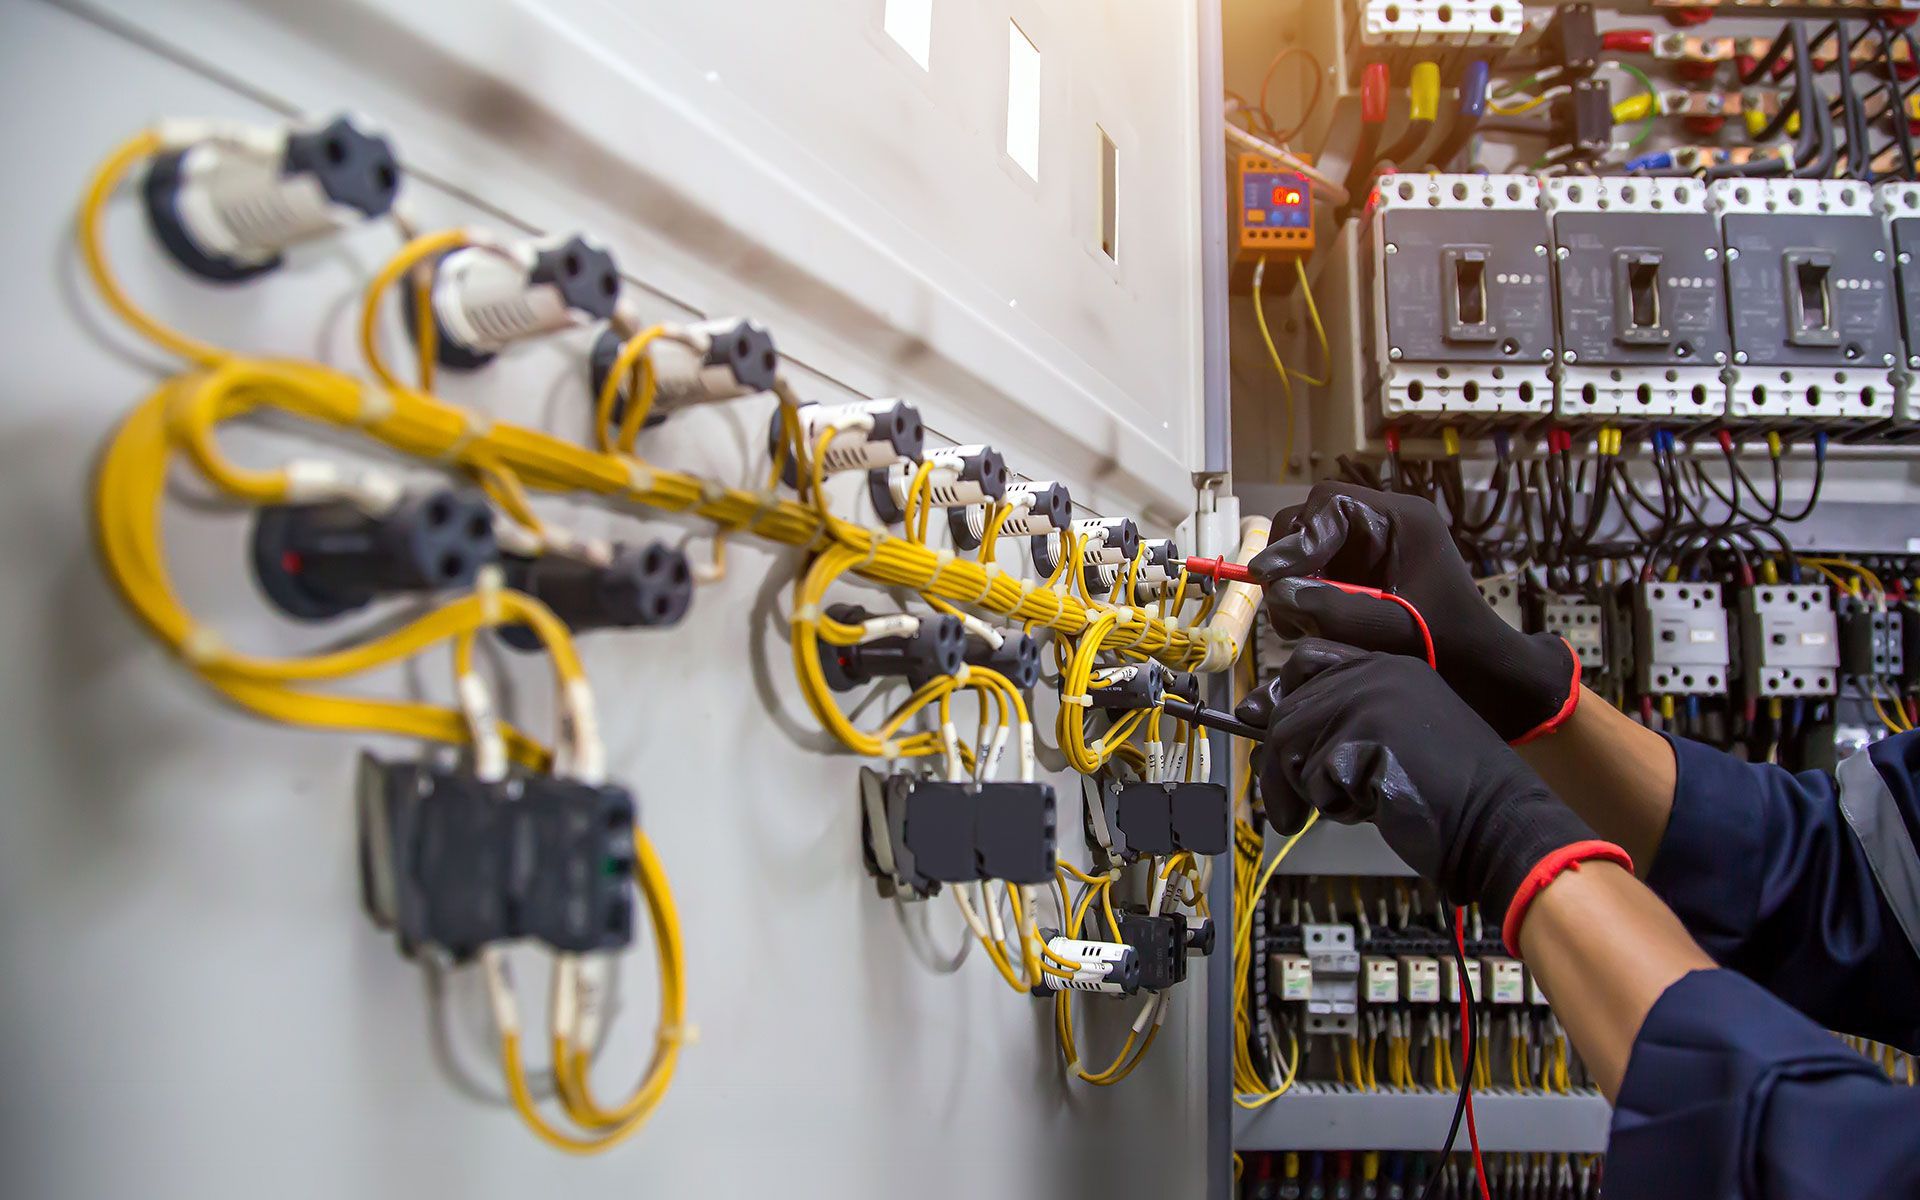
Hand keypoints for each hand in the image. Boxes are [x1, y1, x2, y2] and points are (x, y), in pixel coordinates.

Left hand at [1237, 641, 1619, 941]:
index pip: (1305, 662)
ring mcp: (1371, 697)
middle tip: (1294, 811)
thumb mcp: (1384, 745)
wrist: (1498, 824)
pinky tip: (1374, 809)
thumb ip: (1333, 727)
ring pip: (1288, 742)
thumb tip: (1257, 734)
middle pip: (1286, 708)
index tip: (1276, 750)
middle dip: (1281, 767)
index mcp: (1389, 666)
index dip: (1283, 706)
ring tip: (1353, 806)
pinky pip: (1311, 775)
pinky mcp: (1365, 732)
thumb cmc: (1447, 794)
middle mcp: (1377, 671)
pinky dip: (1332, 805)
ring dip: (1308, 789)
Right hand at [1246, 482, 1578, 742]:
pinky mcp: (1359, 576)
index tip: (1270, 576)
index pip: (1329, 505)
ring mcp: (1369, 550)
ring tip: (1297, 625)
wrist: (1486, 673)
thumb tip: (1279, 592)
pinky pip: (1315, 576)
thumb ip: (1337, 610)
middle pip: (1310, 522)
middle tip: (1284, 606)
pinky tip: (1309, 628)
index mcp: (1401, 520)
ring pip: (1306, 551)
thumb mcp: (1396, 629)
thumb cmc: (1455, 646)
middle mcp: (1382, 526)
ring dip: (1293, 585)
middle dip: (1289, 561)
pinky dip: (1304, 600)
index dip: (1295, 538)